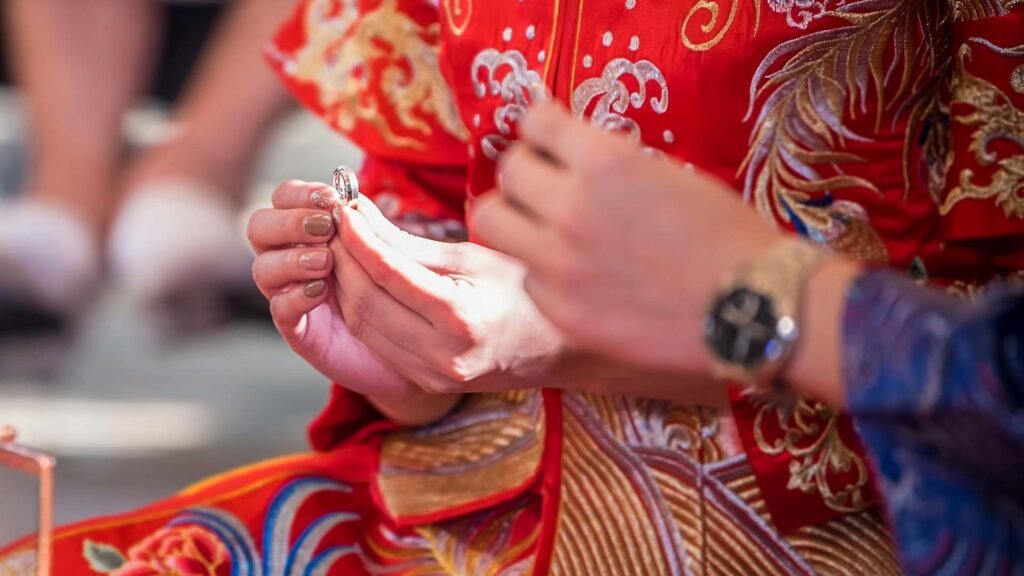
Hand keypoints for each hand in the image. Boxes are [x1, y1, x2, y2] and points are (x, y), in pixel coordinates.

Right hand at [246, 180, 444, 408]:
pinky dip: (296, 296)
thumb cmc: (405, 292)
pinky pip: (280, 309)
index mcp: (312, 231)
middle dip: (289, 223)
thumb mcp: (397, 257)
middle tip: (326, 228)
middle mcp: (294, 259)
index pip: (283, 199)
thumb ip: (375, 232)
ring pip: (264, 268)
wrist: (416, 348)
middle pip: (260, 227)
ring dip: (292, 258)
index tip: (331, 199)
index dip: (299, 194)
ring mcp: (292, 294)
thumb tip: (357, 201)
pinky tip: (321, 290)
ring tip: (326, 261)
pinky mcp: (300, 330)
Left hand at [331, 197, 563, 393]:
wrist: (557, 350)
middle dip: (342, 260)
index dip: (357, 238)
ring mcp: (432, 375)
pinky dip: (361, 310)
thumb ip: (410, 241)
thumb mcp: (473, 257)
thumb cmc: (523, 292)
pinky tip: (359, 282)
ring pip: (363, 326)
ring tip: (342, 249)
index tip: (343, 209)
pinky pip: (377, 342)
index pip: (388, 273)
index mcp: (461, 317)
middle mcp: (443, 354)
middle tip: (333, 225)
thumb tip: (359, 211)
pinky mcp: (426, 383)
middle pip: (365, 302)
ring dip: (344, 285)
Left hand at [470, 102, 779, 372]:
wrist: (753, 308)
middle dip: (523, 173)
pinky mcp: (562, 312)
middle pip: (506, 173)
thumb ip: (607, 165)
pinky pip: (528, 279)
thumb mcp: (667, 174)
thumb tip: (569, 161)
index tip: (547, 139)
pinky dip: (544, 274)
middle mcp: (571, 209)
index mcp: (604, 161)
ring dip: (514, 220)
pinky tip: (576, 278)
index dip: (541, 129)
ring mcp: (560, 265)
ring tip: (537, 229)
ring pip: (492, 225)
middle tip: (540, 185)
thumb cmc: (725, 235)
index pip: (535, 122)